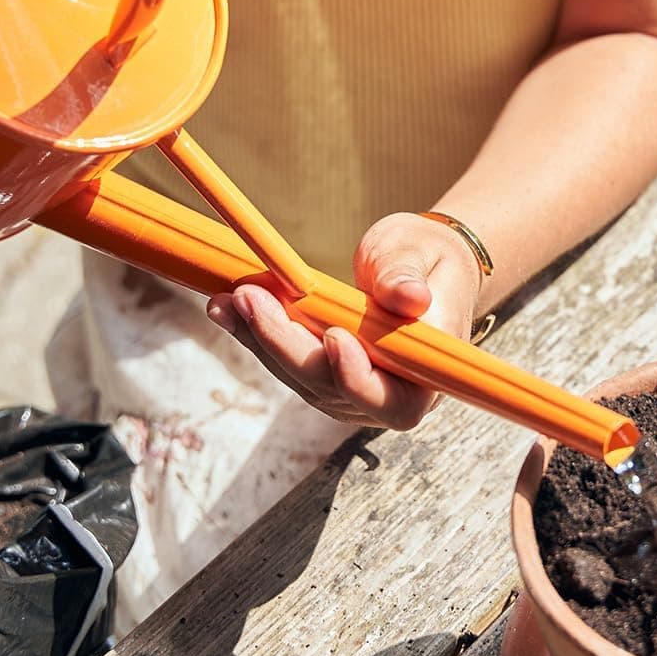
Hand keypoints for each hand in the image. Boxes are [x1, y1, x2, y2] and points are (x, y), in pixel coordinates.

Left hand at [206, 210, 483, 430]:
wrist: (419, 264)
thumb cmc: (428, 259)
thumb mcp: (421, 254)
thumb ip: (408, 276)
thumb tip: (409, 297)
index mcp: (427, 374)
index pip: (394, 401)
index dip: (358, 379)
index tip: (334, 338)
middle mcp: (387, 394)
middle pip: (330, 388)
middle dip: (286, 345)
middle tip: (252, 298)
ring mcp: (350, 389)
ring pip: (299, 377)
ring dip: (260, 339)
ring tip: (229, 299)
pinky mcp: (322, 373)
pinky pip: (286, 361)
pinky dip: (256, 333)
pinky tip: (228, 306)